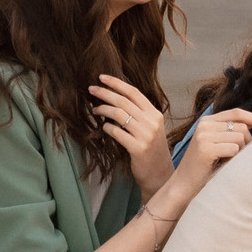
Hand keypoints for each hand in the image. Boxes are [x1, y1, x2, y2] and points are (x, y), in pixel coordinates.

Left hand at [92, 75, 175, 194]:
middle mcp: (152, 122)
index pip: (134, 93)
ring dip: (103, 110)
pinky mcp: (138, 148)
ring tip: (94, 110)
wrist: (160, 174)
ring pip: (119, 115)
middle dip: (105, 93)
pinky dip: (107, 128)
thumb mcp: (150, 129)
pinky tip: (103, 128)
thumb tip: (115, 99)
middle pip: (124, 101)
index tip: (102, 77)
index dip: (117, 83)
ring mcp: (146, 135)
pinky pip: (116, 132)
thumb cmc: (151, 150)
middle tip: (91, 90)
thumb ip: (139, 115)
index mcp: (155, 114)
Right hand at [171, 107, 251, 199]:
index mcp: (206, 121)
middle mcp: (204, 125)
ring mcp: (204, 136)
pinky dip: (233, 159)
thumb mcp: (215, 143)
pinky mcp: (206, 149)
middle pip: (242, 127)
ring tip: (226, 161)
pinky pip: (234, 149)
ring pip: (240, 138)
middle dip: (246, 143)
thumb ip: (229, 131)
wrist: (183, 185)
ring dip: (240, 152)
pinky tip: (222, 165)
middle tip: (235, 157)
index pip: (237, 113)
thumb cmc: (204, 166)